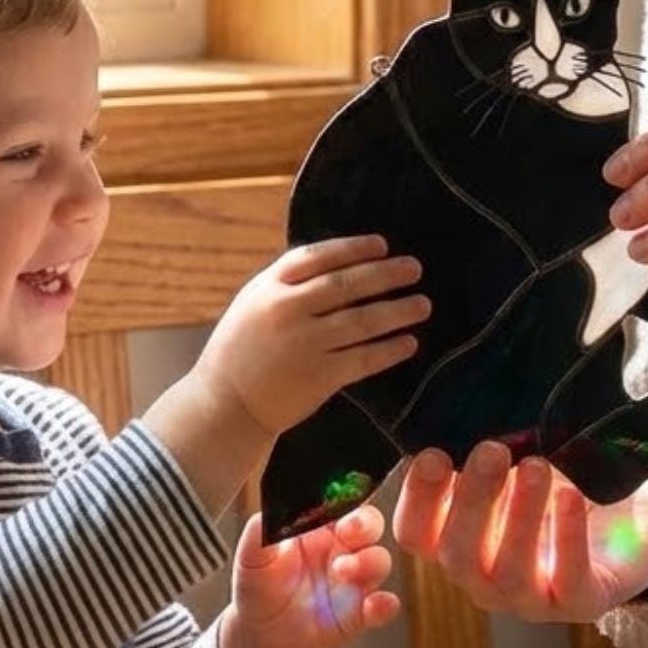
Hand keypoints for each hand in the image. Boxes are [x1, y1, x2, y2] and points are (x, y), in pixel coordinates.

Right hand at [196, 235, 429, 437]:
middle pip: (346, 285)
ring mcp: (305, 345)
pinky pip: (363, 359)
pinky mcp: (319, 377)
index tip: (381, 245)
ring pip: (362, 322)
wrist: (225, 403)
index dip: (353, 249)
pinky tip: (408, 342)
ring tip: (423, 304)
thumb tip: (342, 263)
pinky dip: (389, 350)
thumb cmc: (243, 348)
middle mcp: (287, 311)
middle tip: (414, 268)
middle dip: (385, 274)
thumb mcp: (255, 303)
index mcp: (269, 288)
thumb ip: (290, 284)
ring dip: (397, 311)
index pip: (317, 257)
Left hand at [217, 505, 399, 647]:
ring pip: (379, 559)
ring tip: (342, 571)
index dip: (342, 496)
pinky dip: (385, 604)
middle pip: (369, 523)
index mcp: (317, 527)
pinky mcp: (361, 612)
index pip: (339, 501)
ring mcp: (354, 579)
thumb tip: (266, 514)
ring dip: (368, 561)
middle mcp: (341, 548)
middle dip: (365, 523)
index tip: (337, 496)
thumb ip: (259, 535)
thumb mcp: (251, 560)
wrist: (261, 638)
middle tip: (349, 530)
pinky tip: (376, 605)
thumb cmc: (260, 590)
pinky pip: (384, 605)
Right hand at [392, 442, 647, 622]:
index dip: (417, 499)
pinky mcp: (582, 603)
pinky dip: (568, 539)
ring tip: (536, 467)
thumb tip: (456, 411)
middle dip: (472, 501)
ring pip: (509, 573)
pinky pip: (570, 583)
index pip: (416, 533)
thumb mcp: (515, 466)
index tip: (434, 453)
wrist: (631, 521)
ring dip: (519, 519)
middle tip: (491, 450)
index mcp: (458, 542)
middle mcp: (484, 578)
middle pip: (457, 554)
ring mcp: (531, 599)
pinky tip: (571, 499)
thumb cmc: (557, 486)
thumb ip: (484, 453)